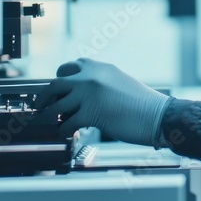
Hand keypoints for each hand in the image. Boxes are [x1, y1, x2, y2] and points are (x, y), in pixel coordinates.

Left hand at [36, 58, 170, 146]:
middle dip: (45, 96)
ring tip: (52, 124)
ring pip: (57, 105)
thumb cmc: (143, 105)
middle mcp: (91, 77)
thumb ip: (100, 84)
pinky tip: (67, 134)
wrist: (158, 116)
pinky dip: (63, 130)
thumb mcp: (119, 83)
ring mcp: (89, 94)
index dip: (61, 78)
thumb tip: (82, 97)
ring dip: (51, 117)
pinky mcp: (91, 113)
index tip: (56, 88)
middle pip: (56, 83)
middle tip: (42, 106)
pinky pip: (66, 123)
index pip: (71, 66)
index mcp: (100, 68)